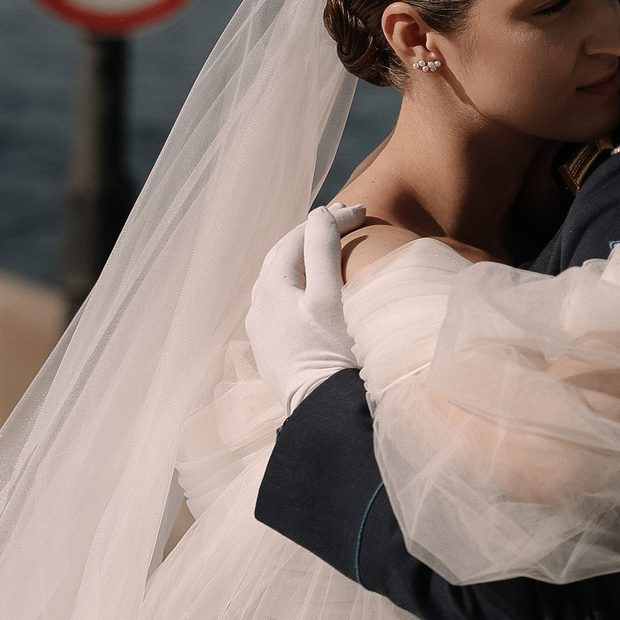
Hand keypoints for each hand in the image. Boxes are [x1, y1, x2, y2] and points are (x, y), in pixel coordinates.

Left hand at [246, 204, 367, 414]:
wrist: (322, 409)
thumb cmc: (331, 351)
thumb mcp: (329, 296)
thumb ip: (322, 251)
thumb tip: (319, 214)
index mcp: (270, 289)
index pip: (297, 239)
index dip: (328, 220)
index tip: (360, 211)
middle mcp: (258, 307)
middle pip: (281, 257)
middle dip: (311, 234)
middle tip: (344, 219)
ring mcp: (261, 331)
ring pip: (277, 281)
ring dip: (301, 258)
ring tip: (325, 247)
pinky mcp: (271, 351)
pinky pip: (278, 305)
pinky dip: (296, 284)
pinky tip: (309, 290)